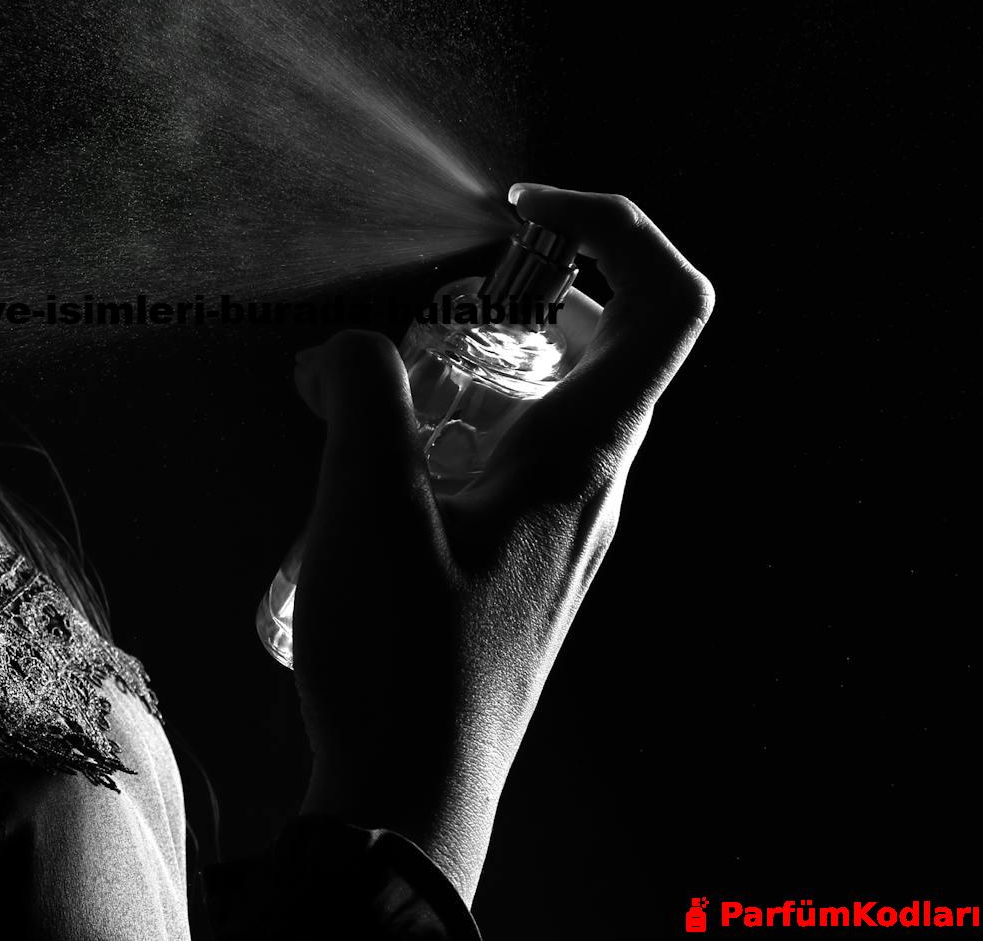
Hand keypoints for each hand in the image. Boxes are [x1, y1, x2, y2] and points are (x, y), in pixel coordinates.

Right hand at [287, 185, 713, 903]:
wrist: (408, 793)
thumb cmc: (401, 659)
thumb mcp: (362, 504)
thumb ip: (359, 395)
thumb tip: (341, 355)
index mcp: (582, 456)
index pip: (663, 305)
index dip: (612, 226)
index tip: (517, 212)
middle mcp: (593, 487)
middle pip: (600, 344)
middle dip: (508, 299)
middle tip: (423, 321)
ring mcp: (562, 531)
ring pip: (543, 405)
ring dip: (464, 372)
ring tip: (367, 409)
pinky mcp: (521, 565)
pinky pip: (507, 462)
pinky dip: (447, 433)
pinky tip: (366, 479)